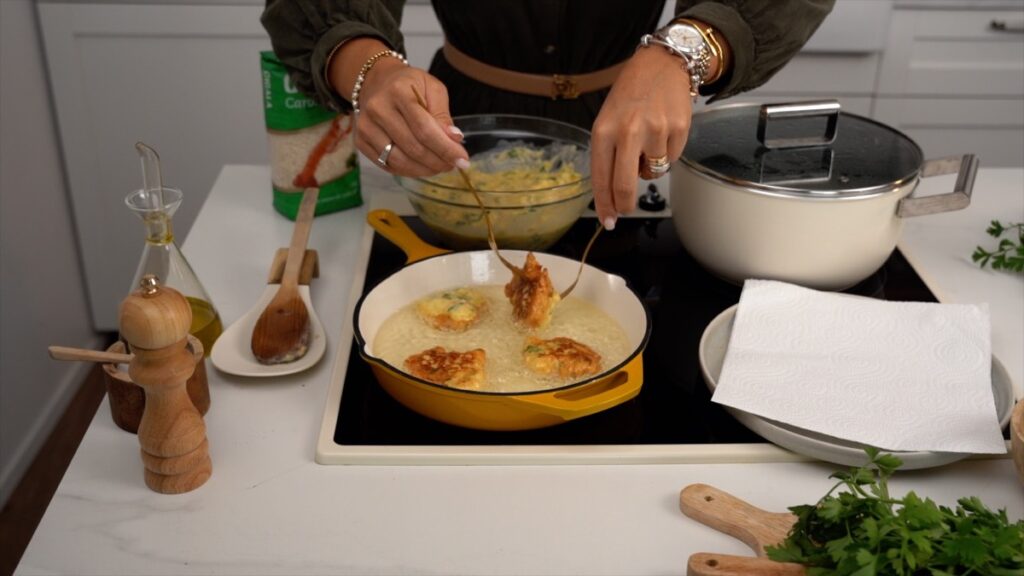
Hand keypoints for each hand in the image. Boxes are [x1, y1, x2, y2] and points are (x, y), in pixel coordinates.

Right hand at [356, 62, 468, 176]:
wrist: (375, 82)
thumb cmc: (408, 85)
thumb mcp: (432, 88)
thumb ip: (442, 114)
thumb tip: (454, 139)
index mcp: (398, 91)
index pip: (424, 129)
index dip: (445, 148)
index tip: (462, 159)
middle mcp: (377, 109)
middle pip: (413, 148)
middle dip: (438, 161)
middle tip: (453, 164)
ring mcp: (365, 127)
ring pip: (399, 161)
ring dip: (424, 170)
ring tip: (439, 166)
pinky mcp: (360, 141)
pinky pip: (387, 165)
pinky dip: (408, 171)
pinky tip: (422, 166)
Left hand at [591, 47, 693, 228]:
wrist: (662, 64)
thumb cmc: (631, 95)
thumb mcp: (607, 120)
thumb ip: (607, 155)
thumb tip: (610, 195)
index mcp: (604, 130)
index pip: (601, 178)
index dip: (605, 205)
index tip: (608, 221)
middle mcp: (628, 131)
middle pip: (626, 185)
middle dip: (626, 204)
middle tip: (626, 208)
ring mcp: (655, 130)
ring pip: (653, 172)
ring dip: (649, 167)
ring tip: (647, 141)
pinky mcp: (678, 129)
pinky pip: (671, 159)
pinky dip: (667, 153)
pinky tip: (663, 132)